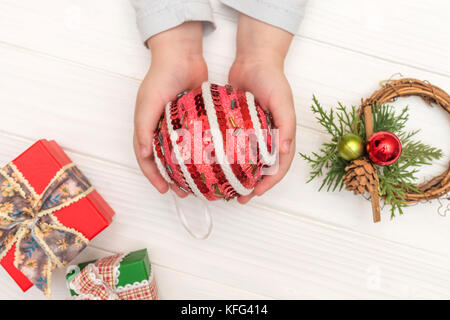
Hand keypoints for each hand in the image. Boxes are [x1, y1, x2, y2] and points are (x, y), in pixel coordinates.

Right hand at [134, 22, 207, 196]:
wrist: (181, 55)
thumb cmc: (160, 77)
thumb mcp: (147, 103)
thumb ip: (143, 128)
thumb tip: (143, 154)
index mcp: (146, 127)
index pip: (146, 159)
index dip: (153, 176)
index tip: (164, 190)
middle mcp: (160, 129)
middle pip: (164, 160)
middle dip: (171, 178)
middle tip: (183, 192)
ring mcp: (177, 125)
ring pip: (181, 153)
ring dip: (187, 169)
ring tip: (198, 182)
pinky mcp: (193, 118)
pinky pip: (196, 139)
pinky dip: (200, 151)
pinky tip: (211, 161)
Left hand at [229, 14, 295, 203]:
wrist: (255, 59)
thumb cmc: (273, 79)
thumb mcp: (283, 100)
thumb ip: (286, 124)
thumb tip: (283, 151)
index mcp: (283, 135)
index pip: (280, 166)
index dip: (270, 183)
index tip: (255, 193)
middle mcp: (269, 137)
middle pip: (264, 168)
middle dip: (254, 185)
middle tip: (239, 198)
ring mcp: (255, 133)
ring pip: (248, 160)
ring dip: (241, 175)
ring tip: (227, 188)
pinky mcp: (240, 126)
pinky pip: (235, 146)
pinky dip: (229, 157)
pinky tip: (216, 165)